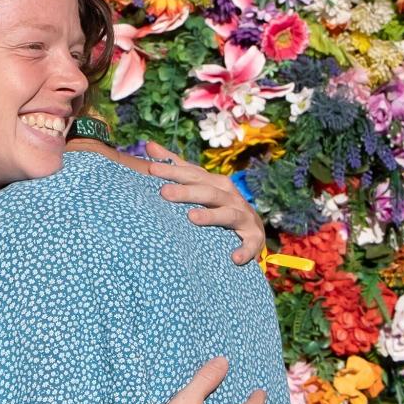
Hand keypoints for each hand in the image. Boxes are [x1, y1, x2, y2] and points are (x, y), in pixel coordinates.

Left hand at [141, 141, 265, 264]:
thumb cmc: (218, 204)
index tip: (151, 168)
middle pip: (207, 192)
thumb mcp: (199, 184)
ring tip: (192, 217)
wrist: (251, 228)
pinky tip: (234, 258)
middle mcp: (230, 197)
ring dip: (211, 216)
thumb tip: (149, 145)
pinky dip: (245, 250)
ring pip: (227, 214)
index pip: (192, 174)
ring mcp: (243, 216)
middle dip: (186, 192)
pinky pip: (250, 243)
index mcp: (214, 183)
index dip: (173, 170)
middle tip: (164, 192)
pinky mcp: (254, 237)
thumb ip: (176, 166)